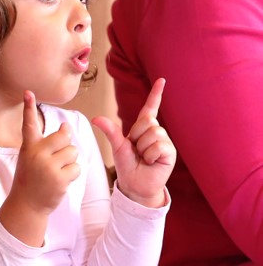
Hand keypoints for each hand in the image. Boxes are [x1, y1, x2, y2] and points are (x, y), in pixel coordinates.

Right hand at [0, 90, 79, 245]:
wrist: (27, 203)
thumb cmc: (31, 177)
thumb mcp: (30, 156)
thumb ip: (46, 143)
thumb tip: (67, 128)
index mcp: (29, 146)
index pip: (29, 123)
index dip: (28, 107)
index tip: (28, 92)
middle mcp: (37, 153)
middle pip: (64, 135)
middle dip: (67, 143)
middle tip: (59, 154)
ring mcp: (48, 166)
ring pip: (73, 152)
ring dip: (70, 161)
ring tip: (57, 170)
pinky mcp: (59, 178)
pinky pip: (76, 167)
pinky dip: (72, 173)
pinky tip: (61, 180)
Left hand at [92, 78, 175, 207]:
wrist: (135, 185)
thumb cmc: (127, 165)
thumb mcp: (117, 146)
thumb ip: (110, 131)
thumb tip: (95, 118)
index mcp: (143, 128)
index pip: (150, 108)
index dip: (156, 94)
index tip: (161, 80)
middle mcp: (155, 132)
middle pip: (147, 121)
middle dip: (137, 136)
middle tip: (136, 150)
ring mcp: (164, 141)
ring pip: (152, 133)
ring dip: (143, 148)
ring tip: (143, 157)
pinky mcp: (170, 152)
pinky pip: (158, 146)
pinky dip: (150, 155)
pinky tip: (151, 162)